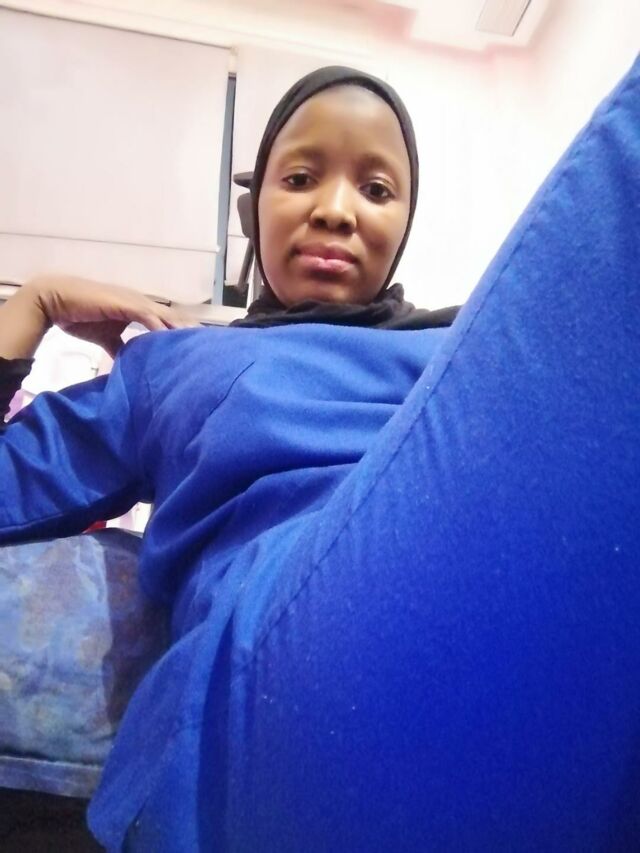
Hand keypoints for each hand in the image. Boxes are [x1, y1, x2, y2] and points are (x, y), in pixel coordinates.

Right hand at [27, 276, 198, 356]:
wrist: (57, 300)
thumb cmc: (81, 316)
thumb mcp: (106, 337)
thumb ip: (120, 349)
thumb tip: (128, 365)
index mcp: (140, 309)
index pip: (169, 321)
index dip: (184, 332)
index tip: (200, 346)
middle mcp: (141, 303)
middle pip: (174, 317)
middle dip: (192, 331)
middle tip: (213, 347)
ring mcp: (134, 301)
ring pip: (166, 315)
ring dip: (182, 329)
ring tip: (199, 344)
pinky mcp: (124, 304)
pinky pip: (148, 316)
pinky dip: (159, 327)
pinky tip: (170, 339)